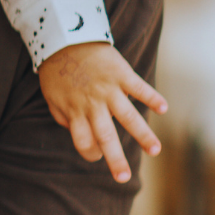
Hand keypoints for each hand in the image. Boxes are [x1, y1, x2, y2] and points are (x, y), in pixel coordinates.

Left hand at [38, 41, 168, 182]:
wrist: (64, 37)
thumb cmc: (57, 70)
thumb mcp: (51, 96)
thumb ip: (62, 116)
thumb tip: (74, 132)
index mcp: (74, 111)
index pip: (83, 141)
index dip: (90, 152)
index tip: (99, 155)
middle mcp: (92, 104)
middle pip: (105, 136)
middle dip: (115, 159)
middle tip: (124, 178)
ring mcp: (108, 89)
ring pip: (128, 117)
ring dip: (143, 135)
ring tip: (155, 150)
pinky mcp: (120, 73)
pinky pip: (139, 87)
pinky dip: (152, 97)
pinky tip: (163, 108)